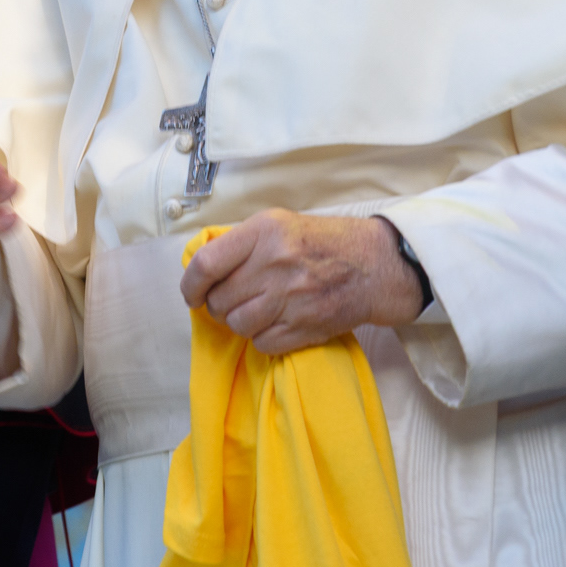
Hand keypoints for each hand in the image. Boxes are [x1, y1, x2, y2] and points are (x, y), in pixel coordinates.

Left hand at [178, 210, 424, 355]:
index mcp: (265, 231)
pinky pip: (263, 343)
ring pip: (238, 325)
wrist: (375, 265)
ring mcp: (292, 297)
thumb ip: (241, 243)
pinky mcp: (306, 326)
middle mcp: (276, 263)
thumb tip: (200, 272)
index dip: (191, 286)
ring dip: (241, 322)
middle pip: (220, 301)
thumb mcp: (280, 224)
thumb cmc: (324, 242)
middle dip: (220, 305)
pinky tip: (277, 322)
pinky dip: (264, 337)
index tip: (192, 294)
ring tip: (258, 310)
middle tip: (235, 300)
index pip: (207, 264)